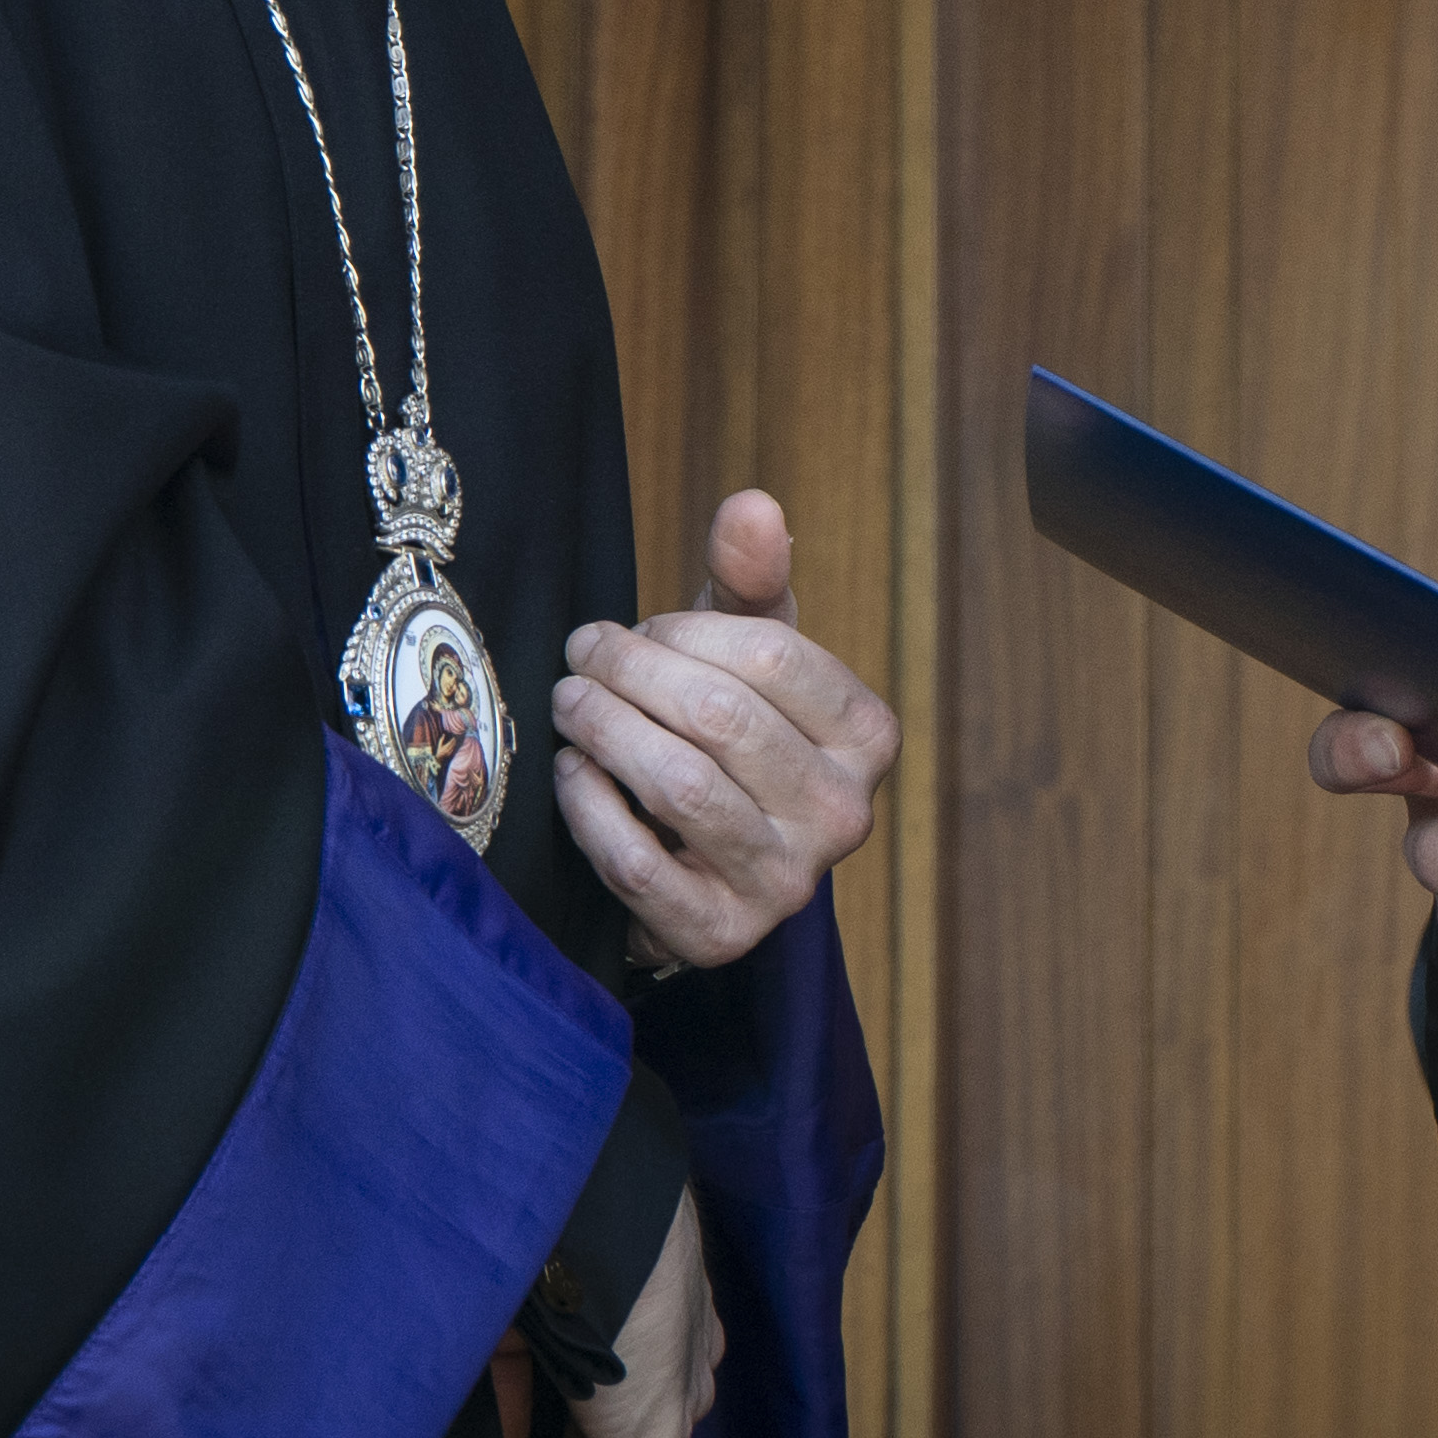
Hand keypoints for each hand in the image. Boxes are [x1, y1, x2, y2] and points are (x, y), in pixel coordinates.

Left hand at [551, 490, 901, 967]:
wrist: (697, 859)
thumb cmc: (727, 730)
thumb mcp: (744, 648)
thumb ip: (749, 575)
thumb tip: (753, 502)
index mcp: (869, 736)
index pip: (772, 655)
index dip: (687, 629)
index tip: (639, 627)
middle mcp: (846, 815)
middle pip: (721, 716)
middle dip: (631, 671)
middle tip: (581, 654)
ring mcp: (788, 884)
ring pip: (682, 787)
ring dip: (605, 731)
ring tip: (568, 703)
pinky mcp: (720, 935)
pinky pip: (639, 866)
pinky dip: (591, 810)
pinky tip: (571, 773)